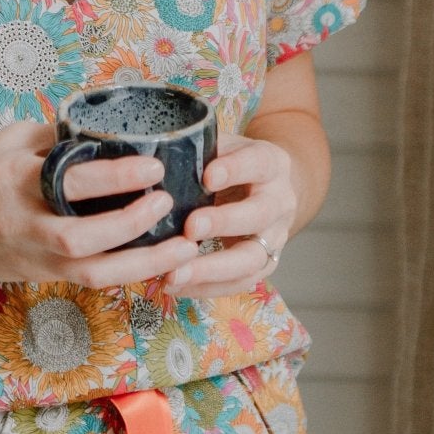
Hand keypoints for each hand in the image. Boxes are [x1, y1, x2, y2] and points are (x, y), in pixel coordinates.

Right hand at [0, 117, 201, 291]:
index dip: (117, 175)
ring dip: (144, 262)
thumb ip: (59, 138)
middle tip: (169, 201)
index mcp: (12, 178)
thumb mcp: (9, 142)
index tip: (154, 164)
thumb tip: (115, 128)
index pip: (70, 179)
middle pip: (82, 236)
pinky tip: (162, 261)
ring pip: (93, 272)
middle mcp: (21, 222)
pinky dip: (130, 272)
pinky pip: (91, 279)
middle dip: (133, 223)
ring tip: (185, 246)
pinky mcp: (40, 276)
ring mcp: (31, 256)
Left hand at [165, 131, 298, 298]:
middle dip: (223, 223)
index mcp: (271, 163)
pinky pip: (240, 283)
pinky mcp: (265, 264)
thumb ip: (199, 149)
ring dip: (212, 269)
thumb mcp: (224, 146)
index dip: (234, 170)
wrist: (270, 186)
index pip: (257, 163)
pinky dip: (207, 288)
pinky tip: (176, 286)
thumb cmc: (233, 162)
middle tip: (190, 228)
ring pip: (251, 259)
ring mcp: (276, 237)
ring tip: (174, 274)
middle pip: (258, 215)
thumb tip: (152, 155)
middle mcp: (280, 201)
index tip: (207, 176)